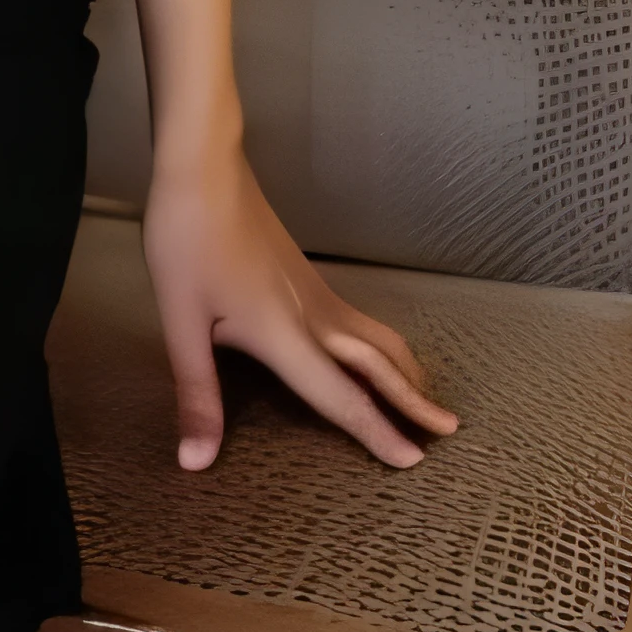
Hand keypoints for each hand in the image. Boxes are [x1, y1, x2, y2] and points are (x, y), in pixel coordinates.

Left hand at [142, 146, 458, 472]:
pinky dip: (384, 348)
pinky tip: (374, 354)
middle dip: (414, 401)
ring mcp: (317, 293)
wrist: (204, 168)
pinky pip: (361, 322)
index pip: (342, 397)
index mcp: (287, 336)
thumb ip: (198, 395)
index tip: (415, 461)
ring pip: (377, 338)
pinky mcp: (310, 276)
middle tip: (450, 429)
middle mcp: (315, 317)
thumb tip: (195, 464)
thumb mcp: (181, 323)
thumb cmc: (188, 242)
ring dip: (406, 370)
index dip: (378, 432)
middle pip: (379, 365)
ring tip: (426, 395)